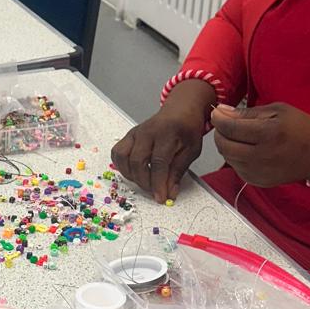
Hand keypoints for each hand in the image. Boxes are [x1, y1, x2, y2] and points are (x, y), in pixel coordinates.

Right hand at [111, 80, 214, 201]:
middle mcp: (147, 132)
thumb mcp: (192, 150)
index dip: (158, 183)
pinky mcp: (128, 136)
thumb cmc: (187, 130)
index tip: (161, 198)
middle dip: (145, 182)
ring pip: (123, 157)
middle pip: (137, 161)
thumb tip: (169, 193)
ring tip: (145, 182)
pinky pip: (117, 153)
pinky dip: (122, 166)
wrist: (180, 110)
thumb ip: (179, 171)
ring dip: (131, 175)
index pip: (158, 162)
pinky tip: (134, 173)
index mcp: (167, 133)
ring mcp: (135, 133)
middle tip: (155, 192)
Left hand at [210, 103, 309, 187]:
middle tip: (227, 124)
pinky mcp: (258, 181)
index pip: (229, 127)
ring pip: (227, 157)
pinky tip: (248, 149)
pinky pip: (236, 168)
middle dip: (220, 132)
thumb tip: (221, 111)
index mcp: (268, 133)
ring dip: (227, 144)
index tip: (218, 111)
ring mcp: (259, 172)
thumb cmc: (302, 128)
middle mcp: (261, 156)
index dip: (218, 117)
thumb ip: (247, 112)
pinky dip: (236, 157)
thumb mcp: (278, 110)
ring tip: (240, 136)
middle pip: (223, 145)